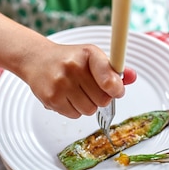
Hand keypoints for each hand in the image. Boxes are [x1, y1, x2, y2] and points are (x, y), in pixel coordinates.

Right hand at [22, 42, 136, 118]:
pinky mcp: (51, 98)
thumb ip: (113, 69)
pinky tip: (66, 97)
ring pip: (89, 110)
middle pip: (103, 100)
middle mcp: (73, 67)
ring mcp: (61, 83)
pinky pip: (75, 115)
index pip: (109, 77)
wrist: (36, 59)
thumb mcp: (92, 57)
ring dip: (87, 105)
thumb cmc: (69, 60)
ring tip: (76, 92)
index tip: (116, 90)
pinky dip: (74, 110)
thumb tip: (132, 77)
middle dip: (100, 98)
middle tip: (90, 89)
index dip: (116, 88)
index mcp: (88, 54)